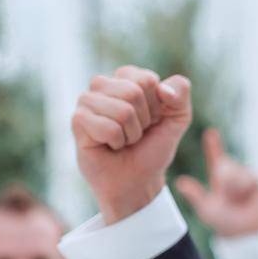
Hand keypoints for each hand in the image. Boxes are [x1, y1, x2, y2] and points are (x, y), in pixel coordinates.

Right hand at [72, 66, 192, 223]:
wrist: (138, 180)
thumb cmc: (152, 148)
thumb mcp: (178, 118)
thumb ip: (180, 93)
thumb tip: (162, 89)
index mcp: (126, 78)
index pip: (147, 79)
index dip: (156, 107)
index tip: (150, 121)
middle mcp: (103, 85)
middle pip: (133, 93)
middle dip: (142, 121)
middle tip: (135, 134)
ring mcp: (87, 101)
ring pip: (122, 111)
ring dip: (130, 134)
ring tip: (122, 141)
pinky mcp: (77, 120)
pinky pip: (108, 127)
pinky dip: (116, 142)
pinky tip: (109, 146)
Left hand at [174, 128, 257, 237]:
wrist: (244, 232)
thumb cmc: (223, 221)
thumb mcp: (206, 208)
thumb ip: (195, 194)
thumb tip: (179, 182)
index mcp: (219, 176)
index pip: (216, 156)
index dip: (213, 144)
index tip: (210, 131)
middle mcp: (233, 173)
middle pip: (226, 165)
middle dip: (223, 176)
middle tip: (222, 187)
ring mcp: (245, 176)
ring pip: (237, 173)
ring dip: (233, 187)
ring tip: (234, 199)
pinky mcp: (257, 181)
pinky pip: (250, 179)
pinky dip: (243, 189)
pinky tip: (245, 197)